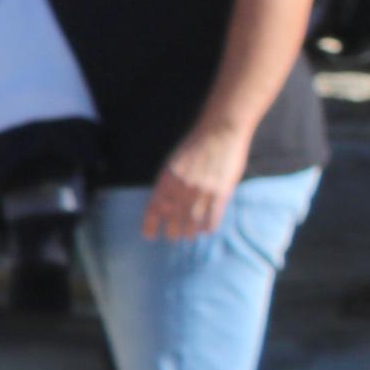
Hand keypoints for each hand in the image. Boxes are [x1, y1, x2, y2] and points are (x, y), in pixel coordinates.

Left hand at [145, 119, 249, 242]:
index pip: (154, 207)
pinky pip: (213, 216)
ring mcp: (202, 190)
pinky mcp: (221, 192)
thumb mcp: (174, 161)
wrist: (220, 131)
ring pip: (192, 220)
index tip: (148, 235)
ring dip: (189, 231)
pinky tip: (206, 231)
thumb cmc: (196, 144)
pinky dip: (208, 226)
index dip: (150, 223)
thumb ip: (170, 181)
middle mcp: (182, 187)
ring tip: (188, 236)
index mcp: (167, 178)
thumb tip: (165, 201)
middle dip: (171, 230)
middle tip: (172, 237)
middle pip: (173, 217)